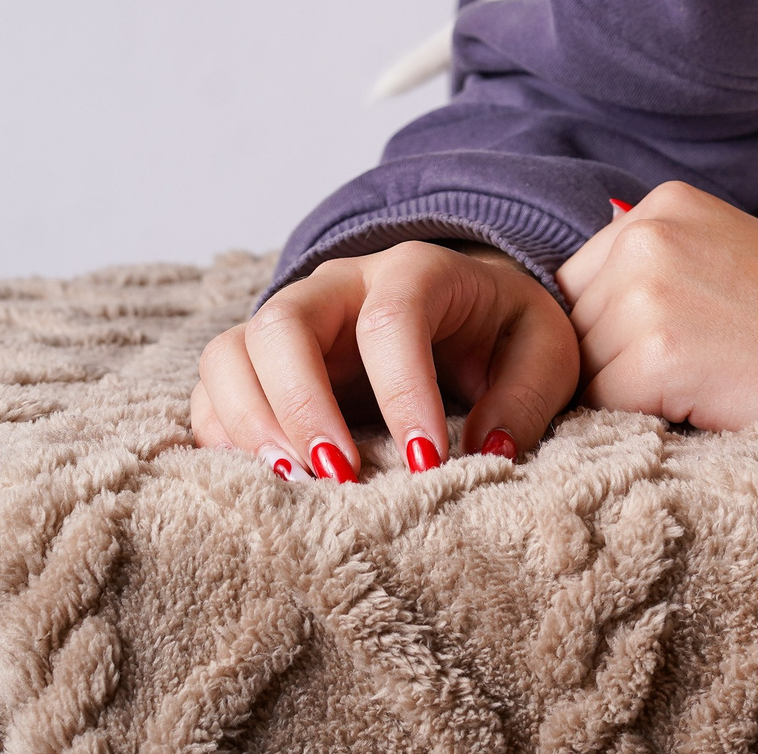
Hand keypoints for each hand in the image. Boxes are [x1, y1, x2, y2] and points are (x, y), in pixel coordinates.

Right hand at [190, 241, 577, 478]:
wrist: (465, 313)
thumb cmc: (502, 332)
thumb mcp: (544, 350)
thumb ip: (527, 395)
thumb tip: (488, 451)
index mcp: (415, 270)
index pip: (391, 320)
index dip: (402, 393)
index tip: (427, 463)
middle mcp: (337, 285)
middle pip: (283, 324)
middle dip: (303, 406)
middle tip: (338, 477)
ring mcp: (290, 320)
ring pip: (231, 353)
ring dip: (251, 424)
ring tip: (296, 486)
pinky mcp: (259, 364)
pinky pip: (214, 391)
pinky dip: (224, 438)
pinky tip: (264, 483)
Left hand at [558, 182, 757, 431]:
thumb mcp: (724, 256)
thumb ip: (654, 267)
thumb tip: (562, 314)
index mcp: (661, 205)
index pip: (578, 284)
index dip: (612, 330)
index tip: (674, 351)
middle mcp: (646, 234)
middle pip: (572, 326)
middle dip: (612, 362)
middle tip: (696, 375)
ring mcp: (648, 291)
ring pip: (585, 372)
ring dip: (629, 396)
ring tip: (706, 388)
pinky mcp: (657, 352)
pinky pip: (607, 409)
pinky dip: (646, 423)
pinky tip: (709, 405)